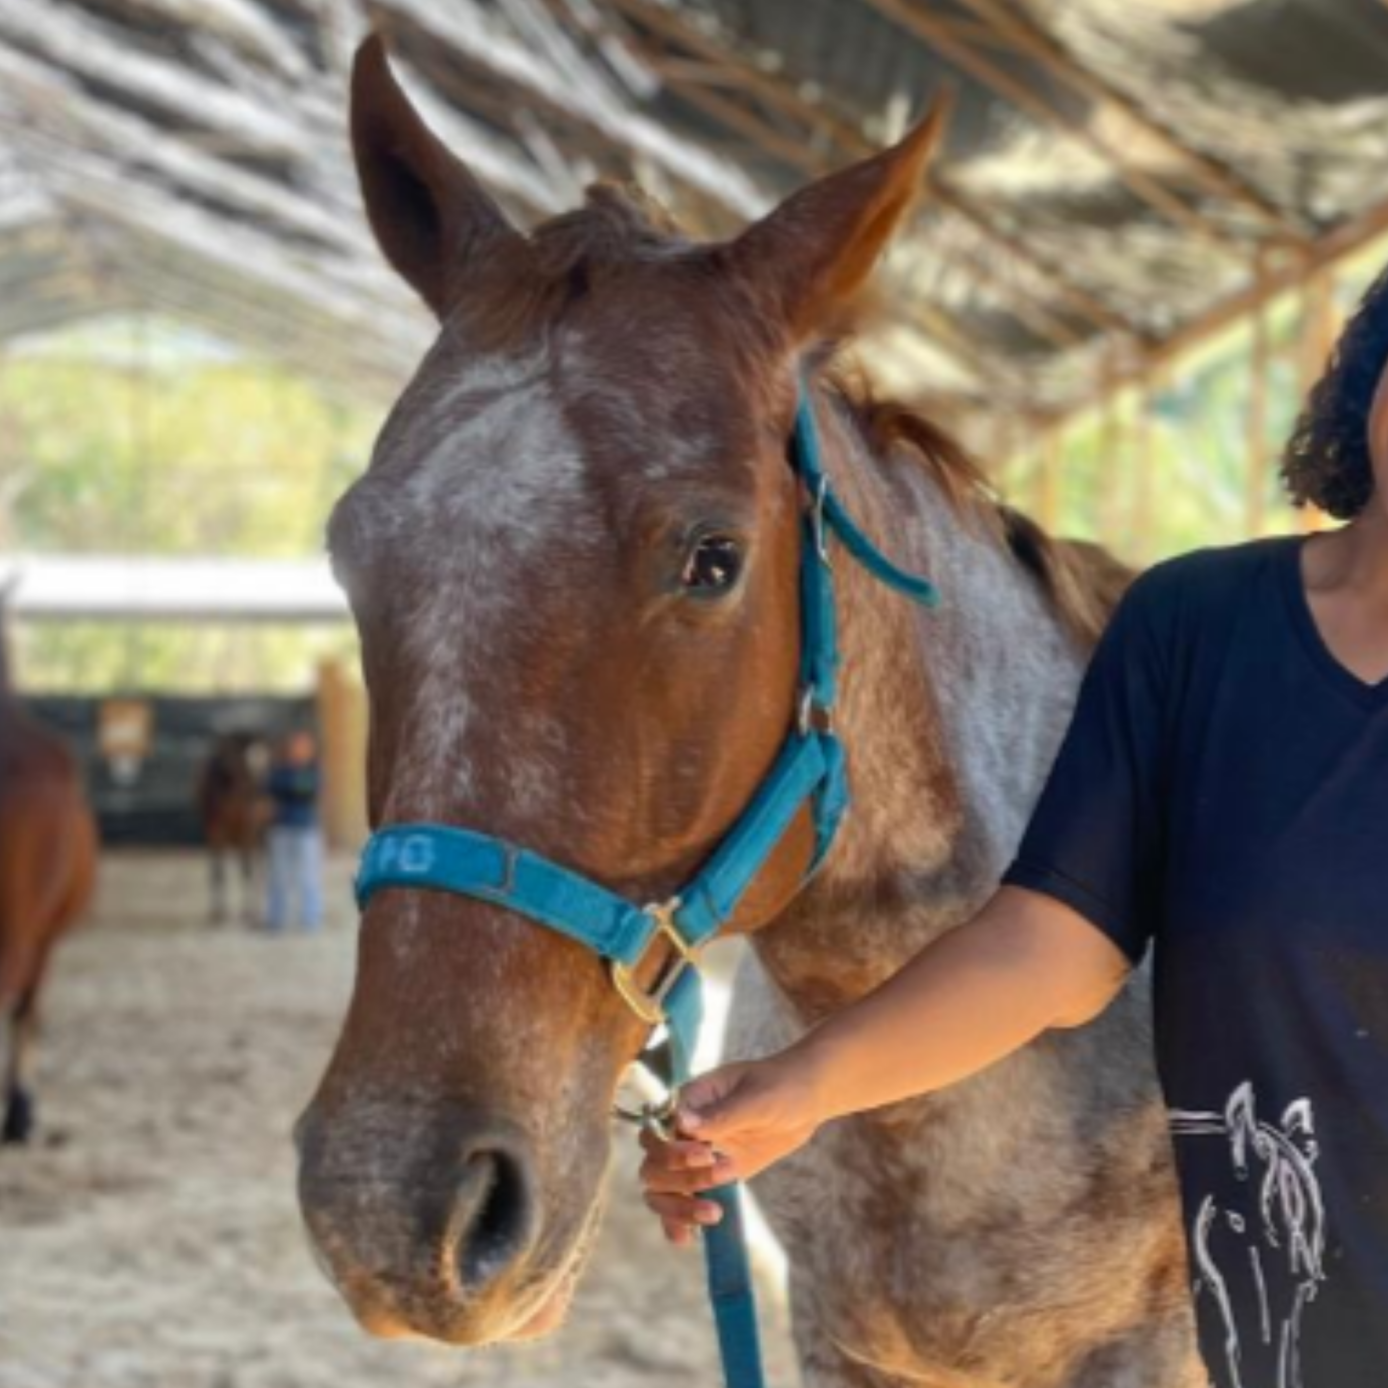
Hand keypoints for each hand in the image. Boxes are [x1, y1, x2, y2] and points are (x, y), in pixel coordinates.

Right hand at [639, 1052, 822, 1245]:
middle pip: (654, 1166)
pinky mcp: (709, 1177)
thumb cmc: (780, 1087)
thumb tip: (681, 1122)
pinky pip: (682, 1202)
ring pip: (662, 1189)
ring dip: (679, 1208)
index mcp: (688, 1102)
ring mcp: (694, 1157)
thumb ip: (721, 1114)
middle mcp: (683, 1131)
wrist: (804, 1100)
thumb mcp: (756, 1098)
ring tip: (714, 1214)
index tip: (707, 1153)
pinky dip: (678, 1221)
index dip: (673, 1150)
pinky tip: (688, 1239)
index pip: (658, 1133)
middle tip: (726, 1174)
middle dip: (682, 1180)